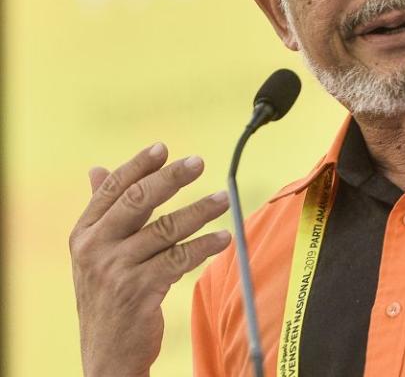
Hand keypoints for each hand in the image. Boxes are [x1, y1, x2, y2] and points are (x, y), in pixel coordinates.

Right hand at [69, 143, 231, 376]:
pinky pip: (179, 259)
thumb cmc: (106, 294)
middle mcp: (94, 248)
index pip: (111, 190)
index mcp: (84, 233)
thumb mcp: (94, 253)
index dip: (138, 166)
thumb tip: (96, 169)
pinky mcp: (138, 290)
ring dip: (199, 211)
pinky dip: (205, 246)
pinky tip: (224, 238)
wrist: (107, 352)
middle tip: (198, 162)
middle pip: (137, 202)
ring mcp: (115, 269)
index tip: (163, 148)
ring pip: (165, 229)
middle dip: (170, 178)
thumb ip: (101, 212)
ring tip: (224, 199)